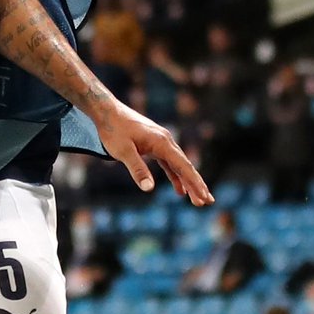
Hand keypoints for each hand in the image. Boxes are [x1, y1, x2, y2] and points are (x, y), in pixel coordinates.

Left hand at [95, 99, 213, 204]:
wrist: (107, 111)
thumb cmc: (113, 130)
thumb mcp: (123, 151)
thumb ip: (137, 169)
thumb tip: (148, 189)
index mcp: (162, 142)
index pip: (183, 166)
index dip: (194, 183)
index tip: (203, 196)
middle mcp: (166, 141)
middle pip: (185, 166)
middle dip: (197, 185)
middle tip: (207, 202)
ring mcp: (161, 142)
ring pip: (178, 165)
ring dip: (187, 182)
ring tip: (196, 199)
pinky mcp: (154, 144)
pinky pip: (169, 163)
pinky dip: (175, 176)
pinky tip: (179, 189)